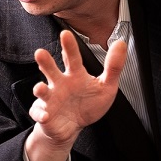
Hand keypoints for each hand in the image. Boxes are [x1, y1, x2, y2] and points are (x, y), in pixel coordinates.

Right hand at [24, 31, 125, 160]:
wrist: (73, 126)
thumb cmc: (87, 103)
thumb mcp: (105, 86)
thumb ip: (113, 66)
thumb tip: (120, 43)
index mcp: (75, 75)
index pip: (72, 58)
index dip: (69, 47)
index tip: (65, 34)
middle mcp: (60, 84)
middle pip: (51, 70)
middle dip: (45, 62)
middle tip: (40, 53)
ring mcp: (50, 99)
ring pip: (42, 91)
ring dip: (40, 89)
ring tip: (40, 88)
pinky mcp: (44, 114)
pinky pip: (39, 113)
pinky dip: (40, 114)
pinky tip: (45, 115)